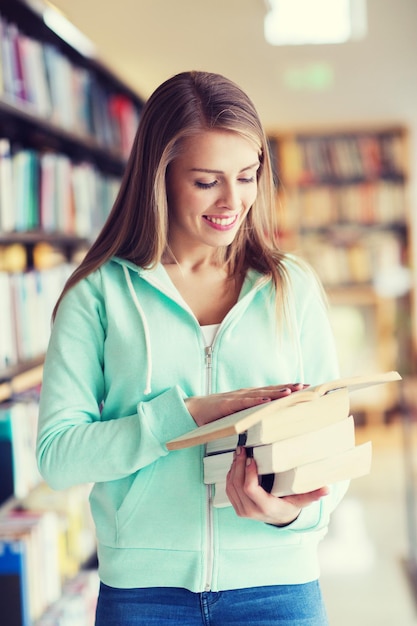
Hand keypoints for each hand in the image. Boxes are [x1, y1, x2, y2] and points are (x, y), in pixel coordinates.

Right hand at [185, 383, 306, 426]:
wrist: (193, 410)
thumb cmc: (215, 415)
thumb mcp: (238, 417)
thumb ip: (251, 419)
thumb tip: (267, 426)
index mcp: (249, 398)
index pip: (273, 393)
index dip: (289, 390)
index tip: (305, 389)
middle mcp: (246, 395)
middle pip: (271, 390)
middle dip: (289, 388)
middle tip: (306, 387)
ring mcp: (237, 398)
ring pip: (260, 394)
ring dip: (276, 392)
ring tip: (292, 391)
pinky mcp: (228, 404)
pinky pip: (244, 402)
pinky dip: (256, 401)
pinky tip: (266, 400)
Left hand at [225, 446, 328, 525]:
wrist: (280, 519)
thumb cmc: (290, 506)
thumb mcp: (301, 500)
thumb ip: (312, 494)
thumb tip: (326, 489)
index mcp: (266, 508)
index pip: (250, 489)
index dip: (248, 473)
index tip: (252, 458)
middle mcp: (251, 511)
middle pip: (238, 485)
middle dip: (239, 465)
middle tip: (242, 450)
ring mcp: (242, 510)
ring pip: (231, 486)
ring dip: (233, 468)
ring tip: (239, 454)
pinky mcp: (237, 507)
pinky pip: (229, 489)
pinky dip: (231, 475)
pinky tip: (236, 464)